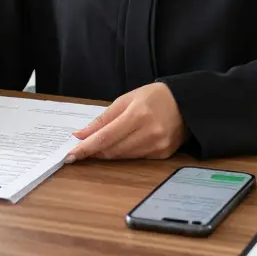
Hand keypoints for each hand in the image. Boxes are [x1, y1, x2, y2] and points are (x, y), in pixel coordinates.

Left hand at [66, 82, 186, 161]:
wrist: (186, 103)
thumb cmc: (153, 97)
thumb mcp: (126, 100)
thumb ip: (103, 119)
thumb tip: (81, 135)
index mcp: (137, 115)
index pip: (105, 137)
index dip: (86, 148)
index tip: (70, 156)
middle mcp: (149, 132)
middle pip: (112, 150)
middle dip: (94, 151)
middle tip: (81, 149)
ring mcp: (157, 145)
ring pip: (122, 156)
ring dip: (107, 153)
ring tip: (99, 146)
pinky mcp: (163, 154)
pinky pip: (135, 158)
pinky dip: (123, 153)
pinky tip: (122, 145)